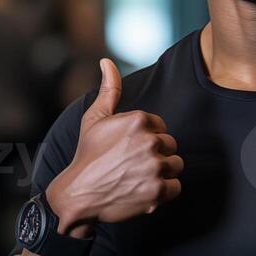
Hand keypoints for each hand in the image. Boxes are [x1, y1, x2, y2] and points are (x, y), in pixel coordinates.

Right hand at [47, 58, 183, 232]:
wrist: (79, 194)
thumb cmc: (87, 155)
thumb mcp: (95, 118)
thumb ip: (110, 89)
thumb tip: (106, 61)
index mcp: (138, 121)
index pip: (161, 128)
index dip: (147, 139)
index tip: (129, 149)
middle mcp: (150, 142)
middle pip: (170, 146)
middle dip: (155, 155)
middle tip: (132, 164)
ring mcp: (155, 168)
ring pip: (176, 166)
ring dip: (162, 172)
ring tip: (139, 177)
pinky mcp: (159, 191)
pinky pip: (176, 187)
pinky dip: (163, 191)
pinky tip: (143, 190)